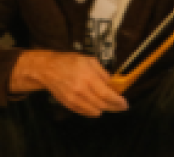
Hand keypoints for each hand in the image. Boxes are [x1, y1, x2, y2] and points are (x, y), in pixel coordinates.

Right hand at [11, 51, 127, 117]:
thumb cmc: (68, 62)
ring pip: (95, 111)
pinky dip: (93, 111)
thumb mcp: (89, 60)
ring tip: (108, 104)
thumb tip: (113, 83)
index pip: (107, 94)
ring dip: (104, 109)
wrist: (48, 69)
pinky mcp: (69, 105)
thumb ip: (103, 72)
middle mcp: (81, 90)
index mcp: (88, 77)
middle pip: (103, 105)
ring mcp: (74, 99)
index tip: (125, 103)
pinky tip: (96, 105)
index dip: (118, 101)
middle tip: (121, 106)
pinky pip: (85, 113)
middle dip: (114, 107)